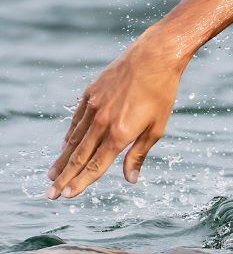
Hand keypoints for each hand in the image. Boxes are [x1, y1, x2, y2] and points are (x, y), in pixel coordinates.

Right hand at [47, 43, 181, 198]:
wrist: (154, 57)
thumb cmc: (161, 94)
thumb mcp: (157, 128)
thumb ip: (139, 154)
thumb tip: (130, 179)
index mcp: (121, 133)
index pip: (96, 165)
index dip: (82, 182)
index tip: (68, 196)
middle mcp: (103, 122)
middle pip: (80, 156)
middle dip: (64, 177)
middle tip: (51, 194)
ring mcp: (94, 107)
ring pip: (74, 139)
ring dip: (62, 159)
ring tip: (52, 176)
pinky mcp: (91, 94)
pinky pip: (77, 120)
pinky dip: (70, 135)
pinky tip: (65, 147)